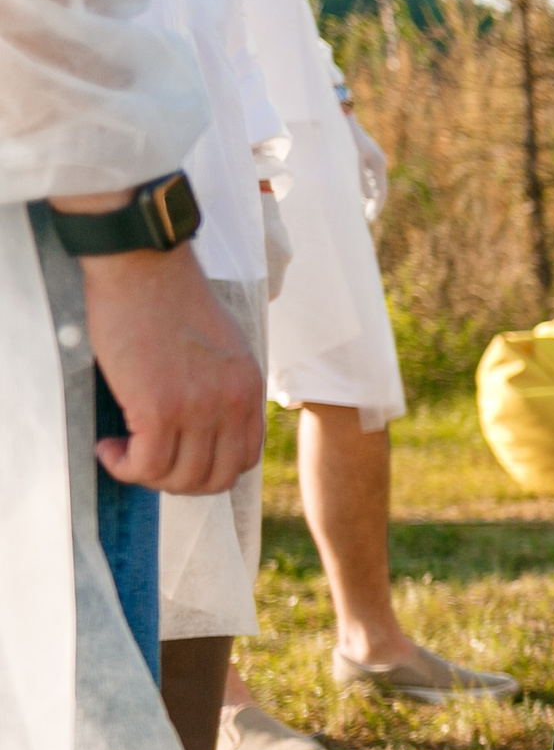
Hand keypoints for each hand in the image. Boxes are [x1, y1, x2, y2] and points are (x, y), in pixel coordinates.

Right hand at [81, 246, 265, 494]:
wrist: (144, 268)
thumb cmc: (170, 300)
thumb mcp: (221, 348)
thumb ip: (220, 386)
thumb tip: (200, 423)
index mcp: (248, 389)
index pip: (243, 459)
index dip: (207, 470)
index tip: (176, 456)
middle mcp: (232, 403)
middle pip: (215, 478)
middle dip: (177, 482)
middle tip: (145, 461)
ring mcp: (199, 408)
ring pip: (180, 478)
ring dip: (145, 475)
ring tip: (121, 451)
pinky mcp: (160, 408)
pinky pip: (147, 465)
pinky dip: (124, 466)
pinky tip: (109, 448)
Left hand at [347, 113, 387, 222]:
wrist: (339, 117)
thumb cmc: (345, 138)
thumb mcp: (352, 160)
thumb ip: (360, 179)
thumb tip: (368, 198)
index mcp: (378, 163)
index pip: (381, 191)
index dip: (376, 206)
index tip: (370, 220)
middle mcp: (377, 162)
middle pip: (379, 189)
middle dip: (373, 204)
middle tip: (367, 219)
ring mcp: (370, 159)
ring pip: (372, 183)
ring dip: (367, 197)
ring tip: (360, 210)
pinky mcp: (361, 156)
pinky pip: (365, 177)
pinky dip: (362, 188)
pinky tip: (354, 194)